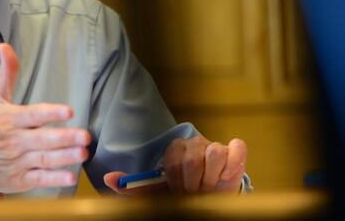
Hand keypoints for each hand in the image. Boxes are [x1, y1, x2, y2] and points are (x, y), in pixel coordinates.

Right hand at [0, 43, 91, 198]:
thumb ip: (6, 73)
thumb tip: (5, 46)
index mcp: (9, 119)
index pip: (32, 115)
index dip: (51, 113)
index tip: (68, 111)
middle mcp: (13, 141)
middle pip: (42, 139)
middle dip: (65, 138)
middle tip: (85, 136)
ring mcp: (17, 162)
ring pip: (44, 160)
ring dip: (65, 157)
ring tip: (82, 153)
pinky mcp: (19, 180)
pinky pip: (39, 180)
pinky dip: (54, 179)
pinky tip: (70, 177)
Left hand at [103, 135, 246, 194]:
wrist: (213, 200)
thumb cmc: (185, 194)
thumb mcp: (159, 193)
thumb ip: (134, 187)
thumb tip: (108, 179)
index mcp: (174, 150)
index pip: (172, 161)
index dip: (177, 181)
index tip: (180, 192)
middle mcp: (194, 143)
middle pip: (192, 159)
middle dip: (194, 183)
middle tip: (195, 192)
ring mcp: (215, 145)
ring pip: (213, 154)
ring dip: (211, 178)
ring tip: (209, 187)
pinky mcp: (236, 150)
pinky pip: (236, 149)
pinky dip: (231, 165)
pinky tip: (226, 176)